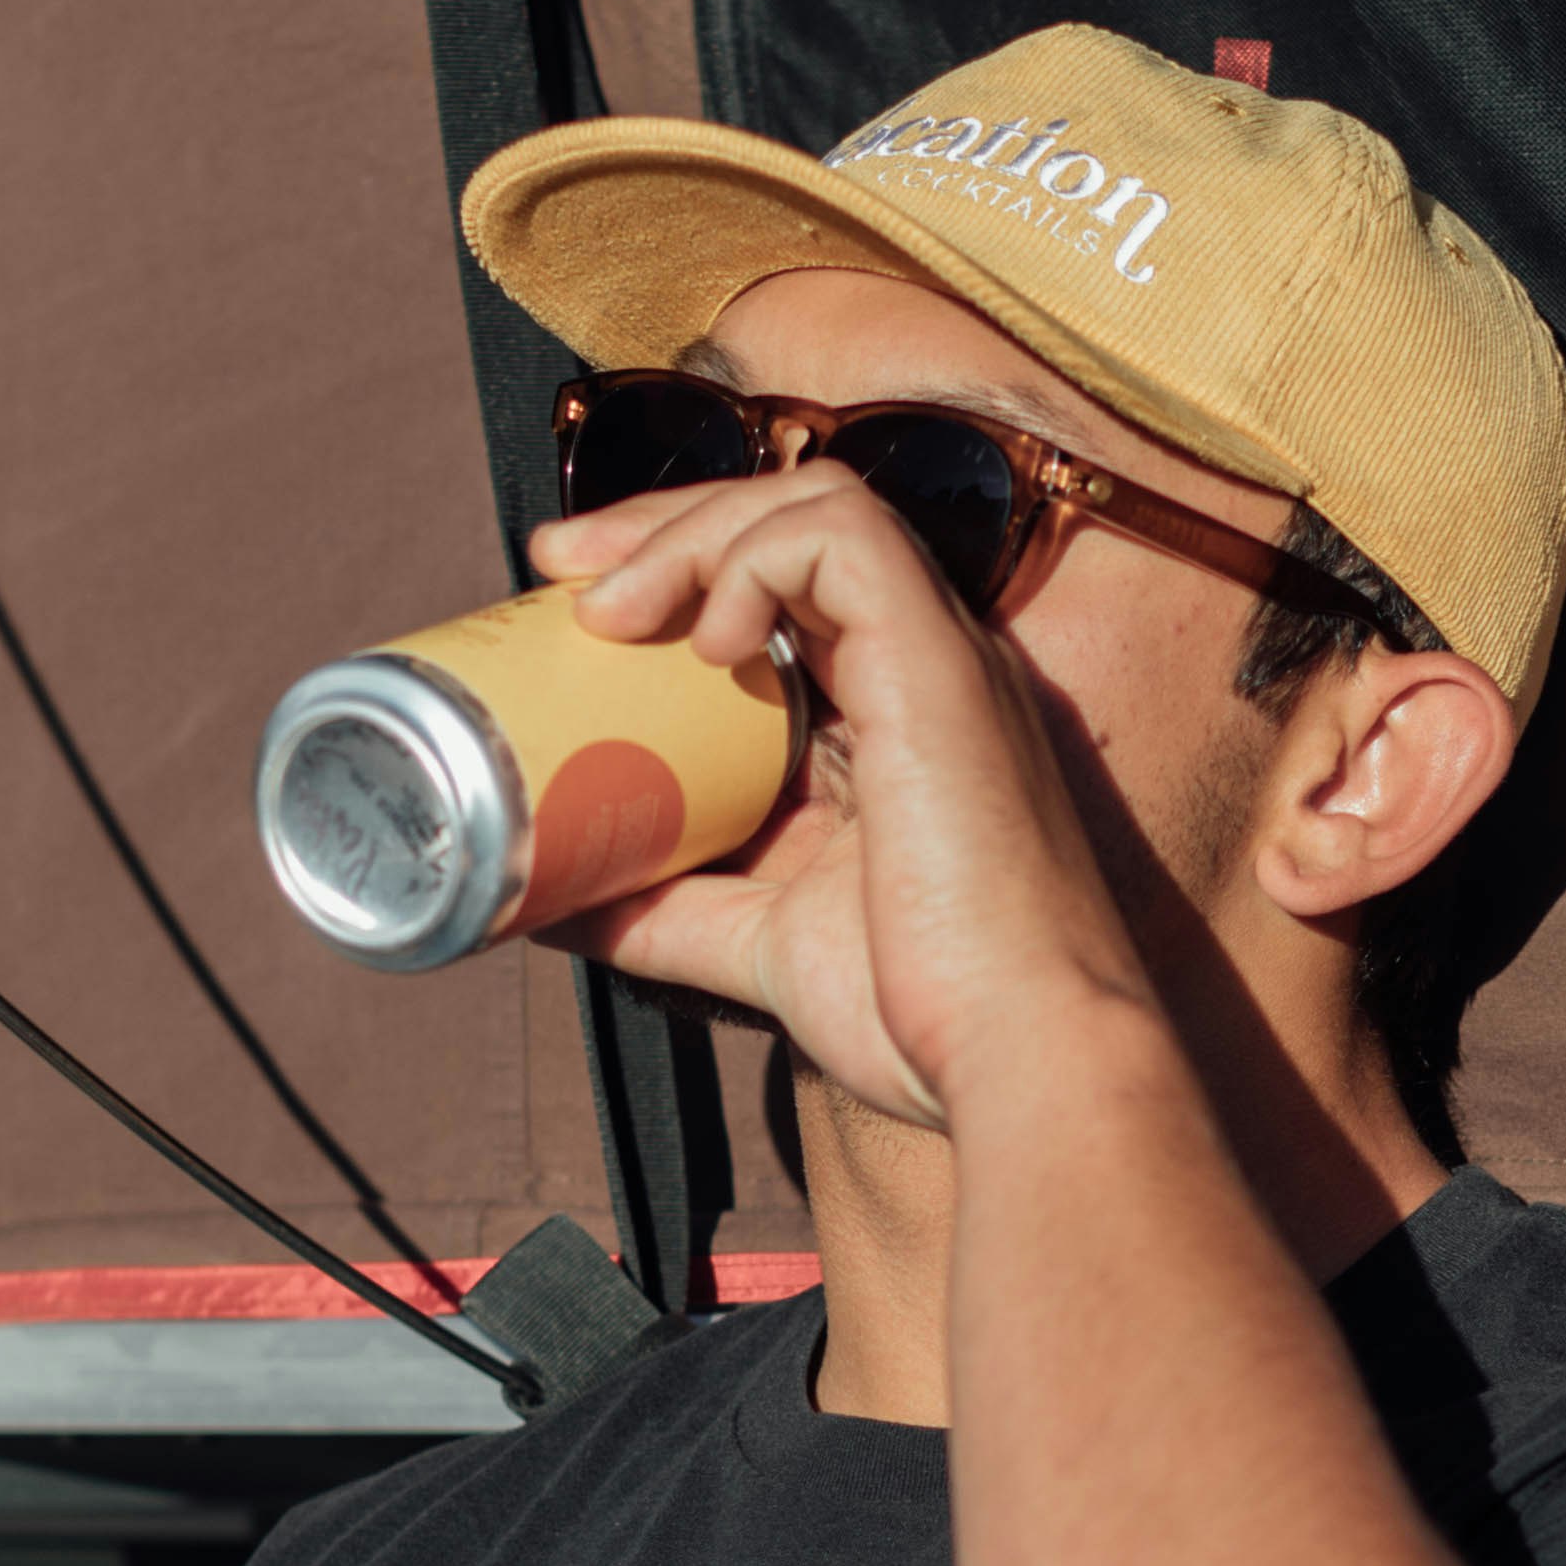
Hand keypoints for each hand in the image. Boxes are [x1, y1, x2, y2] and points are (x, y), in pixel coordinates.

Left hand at [522, 459, 1165, 1120]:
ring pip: (820, 505)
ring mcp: (940, 661)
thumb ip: (666, 914)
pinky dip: (756, 559)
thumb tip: (549, 903)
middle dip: (662, 521)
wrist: (1015, 1061)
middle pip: (793, 519)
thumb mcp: (758, 948)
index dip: (678, 563)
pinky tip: (705, 637)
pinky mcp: (941, 670)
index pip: (785, 580)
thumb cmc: (919, 1017)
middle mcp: (923, 668)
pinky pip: (847, 539)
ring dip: (693, 531)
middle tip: (555, 566)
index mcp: (890, 718)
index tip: (574, 601)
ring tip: (608, 607)